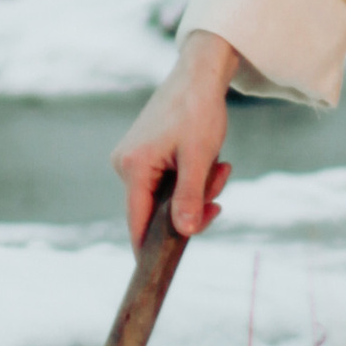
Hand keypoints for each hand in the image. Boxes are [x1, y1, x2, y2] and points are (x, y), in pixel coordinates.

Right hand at [113, 29, 236, 246]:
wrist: (199, 74)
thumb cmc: (199, 111)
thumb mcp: (200, 158)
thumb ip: (190, 198)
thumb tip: (183, 233)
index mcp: (133, 168)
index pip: (137, 223)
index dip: (149, 249)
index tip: (160, 271)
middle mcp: (125, 165)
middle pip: (157, 210)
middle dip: (193, 204)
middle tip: (220, 184)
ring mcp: (134, 160)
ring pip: (167, 196)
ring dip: (197, 189)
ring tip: (221, 165)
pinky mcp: (145, 154)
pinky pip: (168, 182)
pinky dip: (191, 178)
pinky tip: (210, 161)